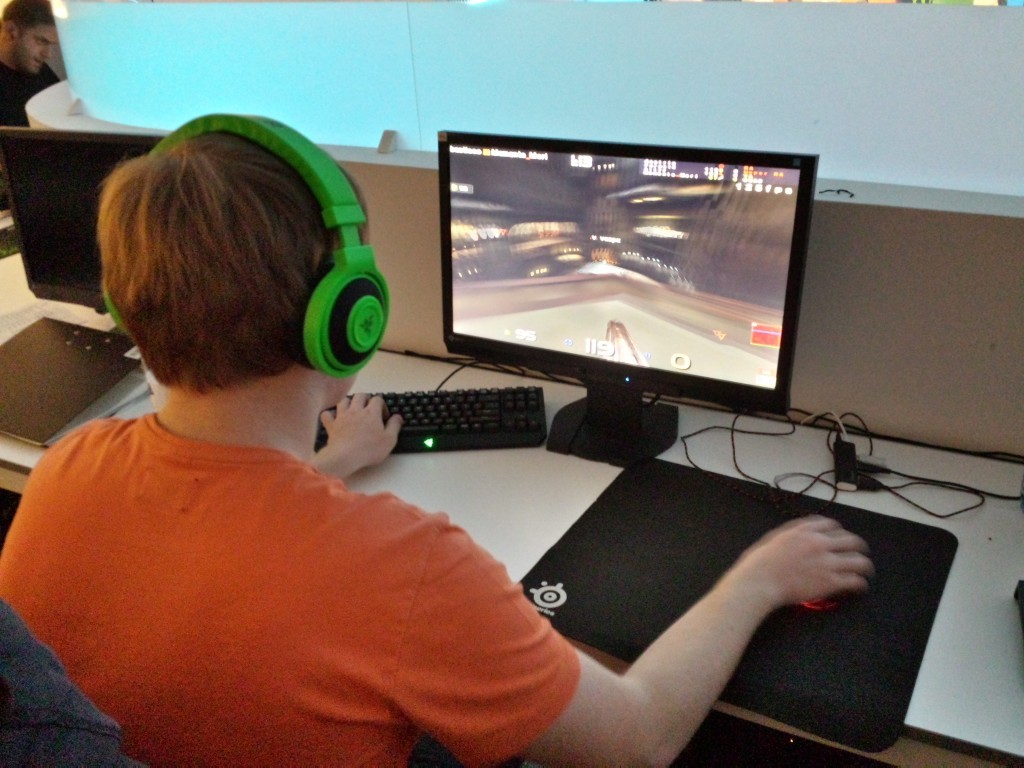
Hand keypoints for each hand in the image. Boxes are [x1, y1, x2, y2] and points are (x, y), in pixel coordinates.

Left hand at [311, 393, 402, 478]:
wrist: (345, 456)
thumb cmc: (369, 449)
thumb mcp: (389, 440)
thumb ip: (395, 426)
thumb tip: (398, 417)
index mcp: (371, 412)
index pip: (378, 399)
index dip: (382, 405)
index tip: (384, 417)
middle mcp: (356, 410)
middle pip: (360, 395)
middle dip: (366, 399)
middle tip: (369, 409)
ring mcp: (342, 416)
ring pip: (344, 401)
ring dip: (349, 403)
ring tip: (353, 410)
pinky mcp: (331, 425)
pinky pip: (327, 414)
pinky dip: (330, 414)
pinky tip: (334, 418)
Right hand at [726, 515, 873, 611]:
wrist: (760, 581)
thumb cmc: (759, 562)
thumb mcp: (774, 538)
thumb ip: (791, 534)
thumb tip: (799, 536)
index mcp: (805, 530)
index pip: (831, 525)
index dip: (838, 531)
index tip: (839, 538)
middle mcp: (820, 543)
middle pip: (851, 540)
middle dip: (858, 547)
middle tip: (859, 553)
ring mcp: (828, 563)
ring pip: (859, 561)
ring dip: (865, 566)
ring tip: (865, 571)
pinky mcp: (831, 582)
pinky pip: (855, 581)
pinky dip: (860, 584)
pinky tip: (859, 587)